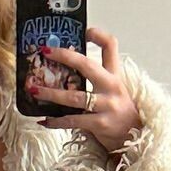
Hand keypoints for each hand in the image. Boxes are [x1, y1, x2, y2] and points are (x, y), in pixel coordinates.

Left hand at [29, 26, 139, 155]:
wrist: (136, 139)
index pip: (111, 47)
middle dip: (64, 56)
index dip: (98, 35)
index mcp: (115, 76)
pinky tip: (44, 120)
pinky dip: (56, 121)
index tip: (83, 31)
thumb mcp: (115, 91)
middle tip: (45, 52)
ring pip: (74, 96)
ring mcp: (106, 106)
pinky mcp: (100, 124)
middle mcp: (111, 87)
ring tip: (34, 90)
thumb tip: (67, 71)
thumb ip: (98, 80)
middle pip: (87, 65)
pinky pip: (73, 121)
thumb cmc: (121, 114)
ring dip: (50, 93)